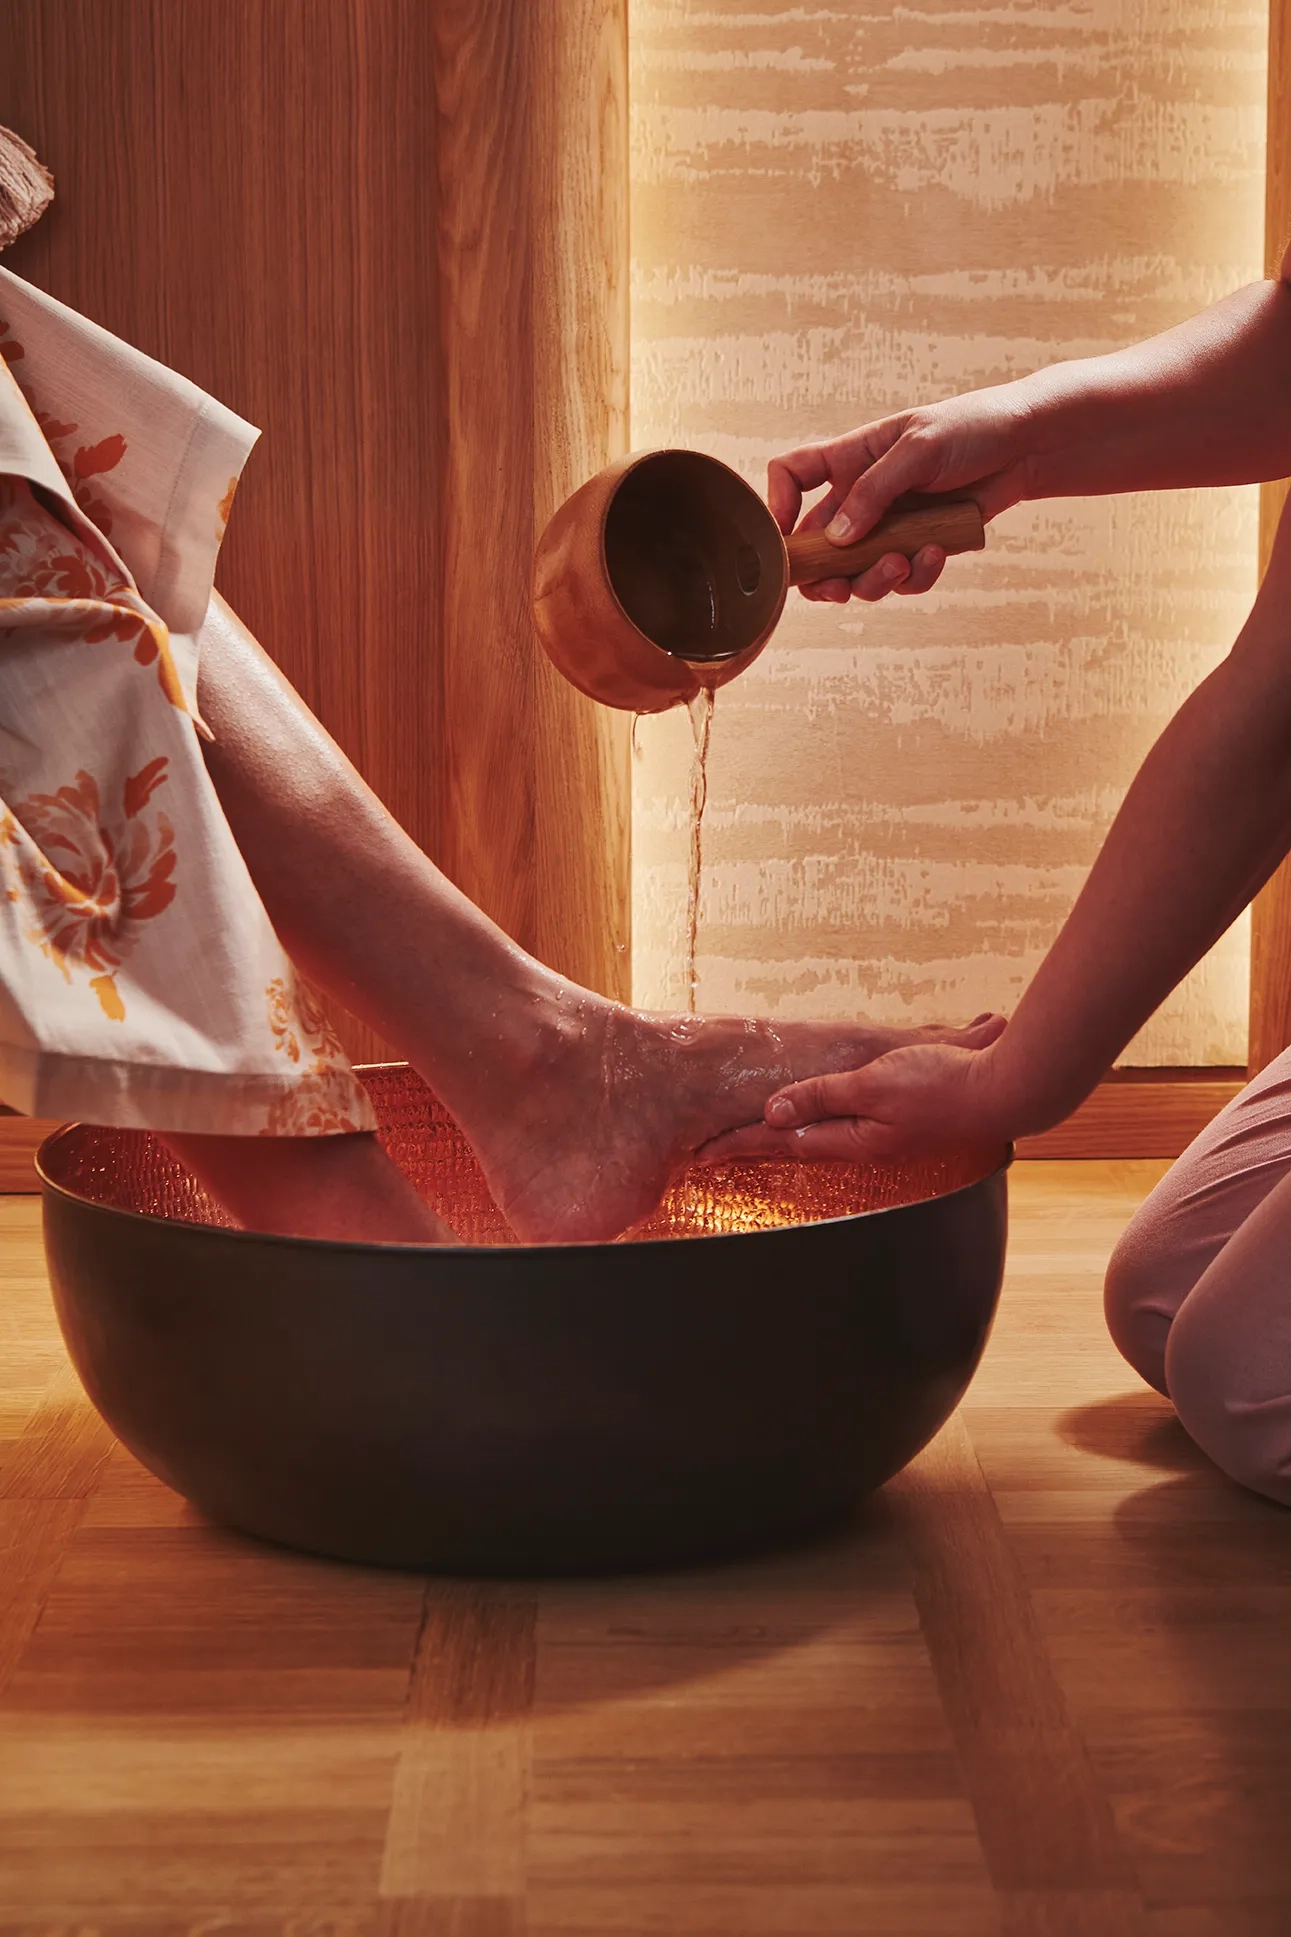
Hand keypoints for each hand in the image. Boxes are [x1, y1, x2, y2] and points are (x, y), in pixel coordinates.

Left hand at [697, 1026, 1020, 1166]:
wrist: (1007, 1091)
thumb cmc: (942, 1084)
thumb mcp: (872, 1085)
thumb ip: (822, 1096)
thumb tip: (774, 1112)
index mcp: (852, 1138)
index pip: (782, 1140)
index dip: (740, 1142)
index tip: (701, 1151)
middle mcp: (864, 1144)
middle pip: (796, 1144)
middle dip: (753, 1144)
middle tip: (713, 1150)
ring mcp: (884, 1137)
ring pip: (821, 1136)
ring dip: (785, 1137)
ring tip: (753, 1140)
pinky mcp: (902, 1124)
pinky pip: (846, 1127)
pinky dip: (820, 1125)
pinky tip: (818, 1125)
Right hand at [769, 383, 1038, 605]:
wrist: (1026, 446)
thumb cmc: (971, 429)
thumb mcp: (918, 448)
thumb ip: (874, 491)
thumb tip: (838, 539)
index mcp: (850, 459)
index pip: (792, 475)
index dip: (777, 505)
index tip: (786, 538)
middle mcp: (862, 496)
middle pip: (819, 545)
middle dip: (824, 575)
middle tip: (837, 589)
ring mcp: (889, 525)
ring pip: (858, 572)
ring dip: (873, 580)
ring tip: (901, 564)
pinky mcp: (919, 546)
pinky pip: (903, 577)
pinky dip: (916, 575)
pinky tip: (936, 554)